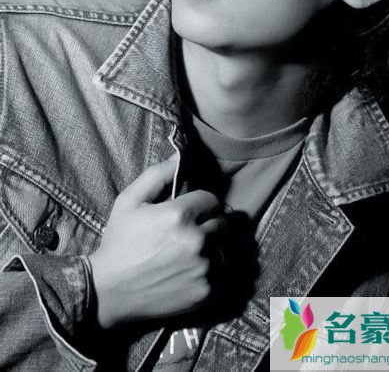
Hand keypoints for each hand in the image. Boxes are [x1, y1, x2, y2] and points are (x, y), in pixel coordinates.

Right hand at [89, 156, 222, 328]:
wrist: (108, 292)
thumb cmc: (119, 242)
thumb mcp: (129, 201)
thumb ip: (158, 174)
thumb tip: (180, 155)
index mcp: (180, 215)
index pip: (211, 200)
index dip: (199, 205)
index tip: (187, 213)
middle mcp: (197, 240)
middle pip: (221, 223)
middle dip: (207, 224)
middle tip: (187, 234)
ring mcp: (203, 268)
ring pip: (223, 249)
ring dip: (212, 248)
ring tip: (189, 254)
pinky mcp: (206, 291)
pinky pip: (221, 274)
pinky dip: (210, 272)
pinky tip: (189, 272)